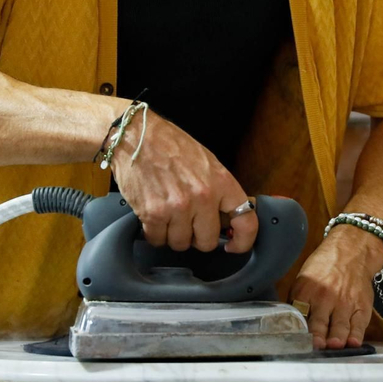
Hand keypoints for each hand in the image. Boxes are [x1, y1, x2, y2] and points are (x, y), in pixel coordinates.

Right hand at [108, 110, 257, 253]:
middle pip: (207, 242)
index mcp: (221, 182)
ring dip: (174, 235)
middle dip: (198, 237)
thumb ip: (219, 191)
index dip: (243, 241)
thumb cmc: (171, 145)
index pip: (245, 221)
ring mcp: (177, 207)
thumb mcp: (207, 162)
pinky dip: (155, 233)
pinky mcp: (153, 214)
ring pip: (181, 244)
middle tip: (189, 222)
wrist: (136, 136)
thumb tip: (227, 219)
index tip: (234, 246)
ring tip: (168, 214)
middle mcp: (202, 197)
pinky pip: (158, 240)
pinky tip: (153, 216)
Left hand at [290, 225, 382, 349]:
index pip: (298, 314)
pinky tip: (354, 342)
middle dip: (317, 335)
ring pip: (339, 326)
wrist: (351, 250)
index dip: (297, 330)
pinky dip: (357, 334)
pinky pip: (359, 324)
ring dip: (337, 337)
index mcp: (305, 292)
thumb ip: (297, 302)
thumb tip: (287, 326)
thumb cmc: (324, 267)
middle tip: (316, 345)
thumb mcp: (304, 279)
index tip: (296, 342)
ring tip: (334, 345)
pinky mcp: (361, 306)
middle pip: (319, 322)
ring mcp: (345, 303)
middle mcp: (325, 298)